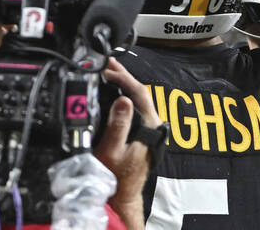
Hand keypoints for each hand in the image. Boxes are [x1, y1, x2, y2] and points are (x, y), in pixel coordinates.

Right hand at [94, 58, 161, 229]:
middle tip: (108, 63)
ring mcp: (148, 128)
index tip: (108, 68)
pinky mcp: (142, 132)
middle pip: (139, 93)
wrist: (121, 196)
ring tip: (109, 73)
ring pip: (137, 100)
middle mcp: (152, 124)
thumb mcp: (112, 149)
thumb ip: (118, 124)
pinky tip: (114, 94)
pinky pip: (134, 108)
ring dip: (124, 85)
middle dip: (124, 76)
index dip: (123, 77)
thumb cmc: (115, 177)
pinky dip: (124, 97)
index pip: (138, 92)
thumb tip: (122, 99)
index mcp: (148, 124)